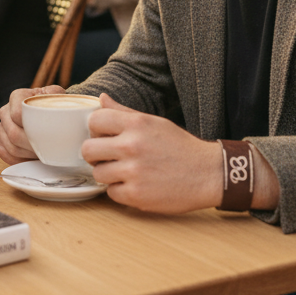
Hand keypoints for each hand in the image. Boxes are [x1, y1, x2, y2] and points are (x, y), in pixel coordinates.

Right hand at [0, 85, 65, 164]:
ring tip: (44, 154)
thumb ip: (56, 97)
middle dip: (33, 145)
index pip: (17, 114)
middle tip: (49, 150)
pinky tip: (33, 159)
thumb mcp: (55, 96)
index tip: (47, 133)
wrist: (46, 112)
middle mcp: (5, 111)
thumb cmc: (51, 105)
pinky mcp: (1, 142)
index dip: (32, 127)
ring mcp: (1, 128)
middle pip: (14, 133)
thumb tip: (59, 109)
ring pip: (11, 147)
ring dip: (29, 154)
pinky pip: (6, 155)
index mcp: (17, 97)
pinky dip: (21, 161)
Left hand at [83, 94, 223, 213]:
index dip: (96, 129)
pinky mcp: (136, 195)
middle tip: (109, 157)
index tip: (104, 136)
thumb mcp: (154, 123)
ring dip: (108, 174)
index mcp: (137, 124)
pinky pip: (111, 193)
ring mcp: (133, 172)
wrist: (208, 174)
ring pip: (97, 173)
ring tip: (125, 172)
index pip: (94, 120)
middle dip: (96, 154)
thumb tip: (101, 99)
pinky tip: (135, 185)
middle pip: (88, 149)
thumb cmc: (180, 147)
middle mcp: (132, 146)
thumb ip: (124, 112)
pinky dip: (120, 191)